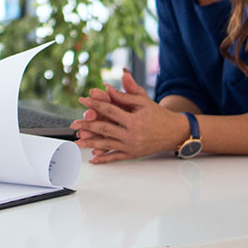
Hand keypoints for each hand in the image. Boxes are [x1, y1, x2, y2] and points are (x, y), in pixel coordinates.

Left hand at [70, 69, 189, 162]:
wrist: (174, 132)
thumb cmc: (158, 114)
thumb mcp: (143, 101)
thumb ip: (124, 94)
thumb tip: (106, 87)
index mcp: (134, 119)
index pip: (110, 110)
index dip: (95, 104)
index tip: (83, 100)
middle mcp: (132, 135)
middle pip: (104, 129)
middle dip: (87, 126)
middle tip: (73, 124)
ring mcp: (131, 146)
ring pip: (107, 145)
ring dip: (90, 144)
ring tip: (77, 141)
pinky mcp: (132, 154)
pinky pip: (115, 158)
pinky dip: (103, 159)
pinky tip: (92, 159)